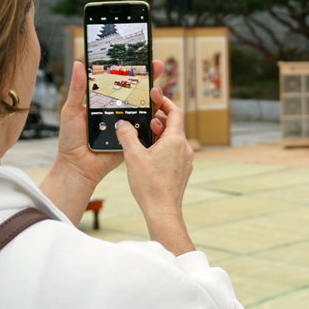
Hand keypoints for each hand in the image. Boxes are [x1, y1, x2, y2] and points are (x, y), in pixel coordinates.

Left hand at [39, 59, 163, 223]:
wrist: (77, 167)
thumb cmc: (71, 140)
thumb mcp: (71, 110)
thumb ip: (78, 89)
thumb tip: (78, 63)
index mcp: (105, 102)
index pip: (122, 82)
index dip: (134, 70)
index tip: (143, 57)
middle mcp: (120, 111)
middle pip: (140, 91)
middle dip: (151, 78)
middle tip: (159, 66)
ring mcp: (129, 124)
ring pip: (147, 108)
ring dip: (155, 97)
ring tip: (156, 88)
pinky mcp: (135, 139)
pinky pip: (148, 128)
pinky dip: (154, 120)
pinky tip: (156, 110)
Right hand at [116, 90, 194, 255]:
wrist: (162, 211)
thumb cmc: (150, 185)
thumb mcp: (133, 157)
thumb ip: (127, 136)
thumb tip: (122, 123)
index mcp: (175, 140)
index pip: (175, 112)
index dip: (165, 102)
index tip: (155, 96)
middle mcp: (185, 148)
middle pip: (174, 125)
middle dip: (159, 119)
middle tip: (145, 118)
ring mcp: (186, 160)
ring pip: (174, 139)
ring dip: (161, 134)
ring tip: (145, 136)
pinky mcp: (182, 171)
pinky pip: (174, 152)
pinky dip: (164, 147)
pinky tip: (149, 154)